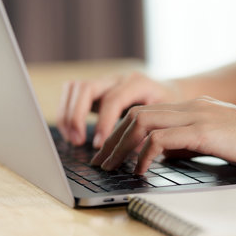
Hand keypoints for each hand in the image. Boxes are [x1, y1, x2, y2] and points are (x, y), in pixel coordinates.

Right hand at [56, 72, 181, 146]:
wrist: (169, 93)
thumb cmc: (169, 108)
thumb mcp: (166, 118)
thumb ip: (149, 133)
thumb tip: (133, 156)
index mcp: (138, 83)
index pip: (113, 99)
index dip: (104, 123)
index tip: (99, 146)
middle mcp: (118, 78)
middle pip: (87, 88)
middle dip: (76, 116)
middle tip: (78, 142)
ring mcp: (105, 81)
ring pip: (75, 87)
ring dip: (67, 114)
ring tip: (73, 139)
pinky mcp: (97, 89)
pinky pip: (72, 93)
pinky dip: (66, 112)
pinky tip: (72, 132)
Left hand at [91, 96, 235, 173]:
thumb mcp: (213, 137)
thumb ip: (186, 140)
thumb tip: (160, 153)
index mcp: (190, 106)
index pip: (144, 112)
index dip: (120, 131)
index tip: (109, 150)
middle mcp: (189, 106)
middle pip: (136, 114)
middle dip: (112, 138)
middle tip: (100, 160)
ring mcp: (196, 115)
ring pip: (143, 122)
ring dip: (121, 145)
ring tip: (110, 165)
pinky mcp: (205, 130)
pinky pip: (163, 139)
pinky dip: (145, 154)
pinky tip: (142, 170)